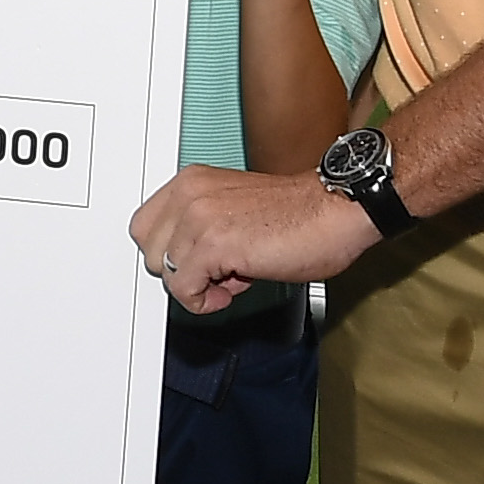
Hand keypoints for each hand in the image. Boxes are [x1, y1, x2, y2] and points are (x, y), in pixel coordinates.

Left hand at [129, 166, 373, 316]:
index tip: (197, 264)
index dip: (172, 253)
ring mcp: (199, 218)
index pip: (145, 227)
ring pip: (167, 274)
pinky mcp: (214, 244)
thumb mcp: (233, 210)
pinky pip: (184, 290)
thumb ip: (201, 228)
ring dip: (201, 285)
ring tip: (237, 274)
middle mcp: (189, 194)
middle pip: (149, 252)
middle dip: (182, 270)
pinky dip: (206, 301)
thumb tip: (185, 263)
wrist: (338, 210)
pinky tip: (237, 287)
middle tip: (221, 270)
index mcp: (191, 182)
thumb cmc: (301, 215)